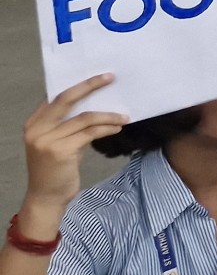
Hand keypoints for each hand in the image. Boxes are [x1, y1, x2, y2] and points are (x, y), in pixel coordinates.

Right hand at [21, 75, 125, 230]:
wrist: (46, 198)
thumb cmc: (55, 169)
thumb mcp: (58, 143)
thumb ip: (69, 125)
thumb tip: (96, 104)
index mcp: (34, 124)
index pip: (57, 97)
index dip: (79, 86)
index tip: (98, 78)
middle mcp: (37, 129)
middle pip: (66, 98)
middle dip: (90, 85)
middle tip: (110, 77)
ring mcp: (47, 140)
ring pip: (85, 117)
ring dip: (108, 115)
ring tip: (124, 116)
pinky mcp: (61, 150)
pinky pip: (90, 132)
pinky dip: (106, 127)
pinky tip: (117, 127)